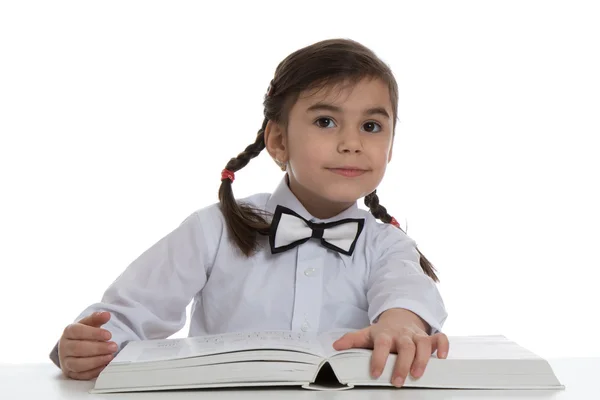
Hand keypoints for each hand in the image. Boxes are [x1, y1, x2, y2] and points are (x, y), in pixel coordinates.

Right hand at [58, 311, 116, 379]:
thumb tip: (107, 314)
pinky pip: (81, 375)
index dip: (94, 334)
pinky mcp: (70, 373)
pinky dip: (94, 371)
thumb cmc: (83, 334)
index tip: (109, 335)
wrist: (73, 345)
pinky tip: (104, 366)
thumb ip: (97, 318)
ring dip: (96, 361)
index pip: (78, 332)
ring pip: (78, 364)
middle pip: (79, 349)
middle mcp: (64, 347)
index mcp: (68, 332)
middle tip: (113, 346)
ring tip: (110, 356)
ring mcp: (65, 361)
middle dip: (98, 348)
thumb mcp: (89, 323)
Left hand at [333, 322, 448, 386]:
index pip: (381, 344)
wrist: (400, 317)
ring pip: (424, 343)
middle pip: (405, 346)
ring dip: (422, 359)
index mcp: (385, 334)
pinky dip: (443, 346)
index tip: (375, 373)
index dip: (378, 358)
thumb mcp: (367, 334)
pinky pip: (440, 338)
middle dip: (402, 364)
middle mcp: (402, 334)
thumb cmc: (384, 331)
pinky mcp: (429, 337)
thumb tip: (336, 345)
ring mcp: (416, 335)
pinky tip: (442, 357)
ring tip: (417, 374)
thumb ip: (352, 340)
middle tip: (397, 381)